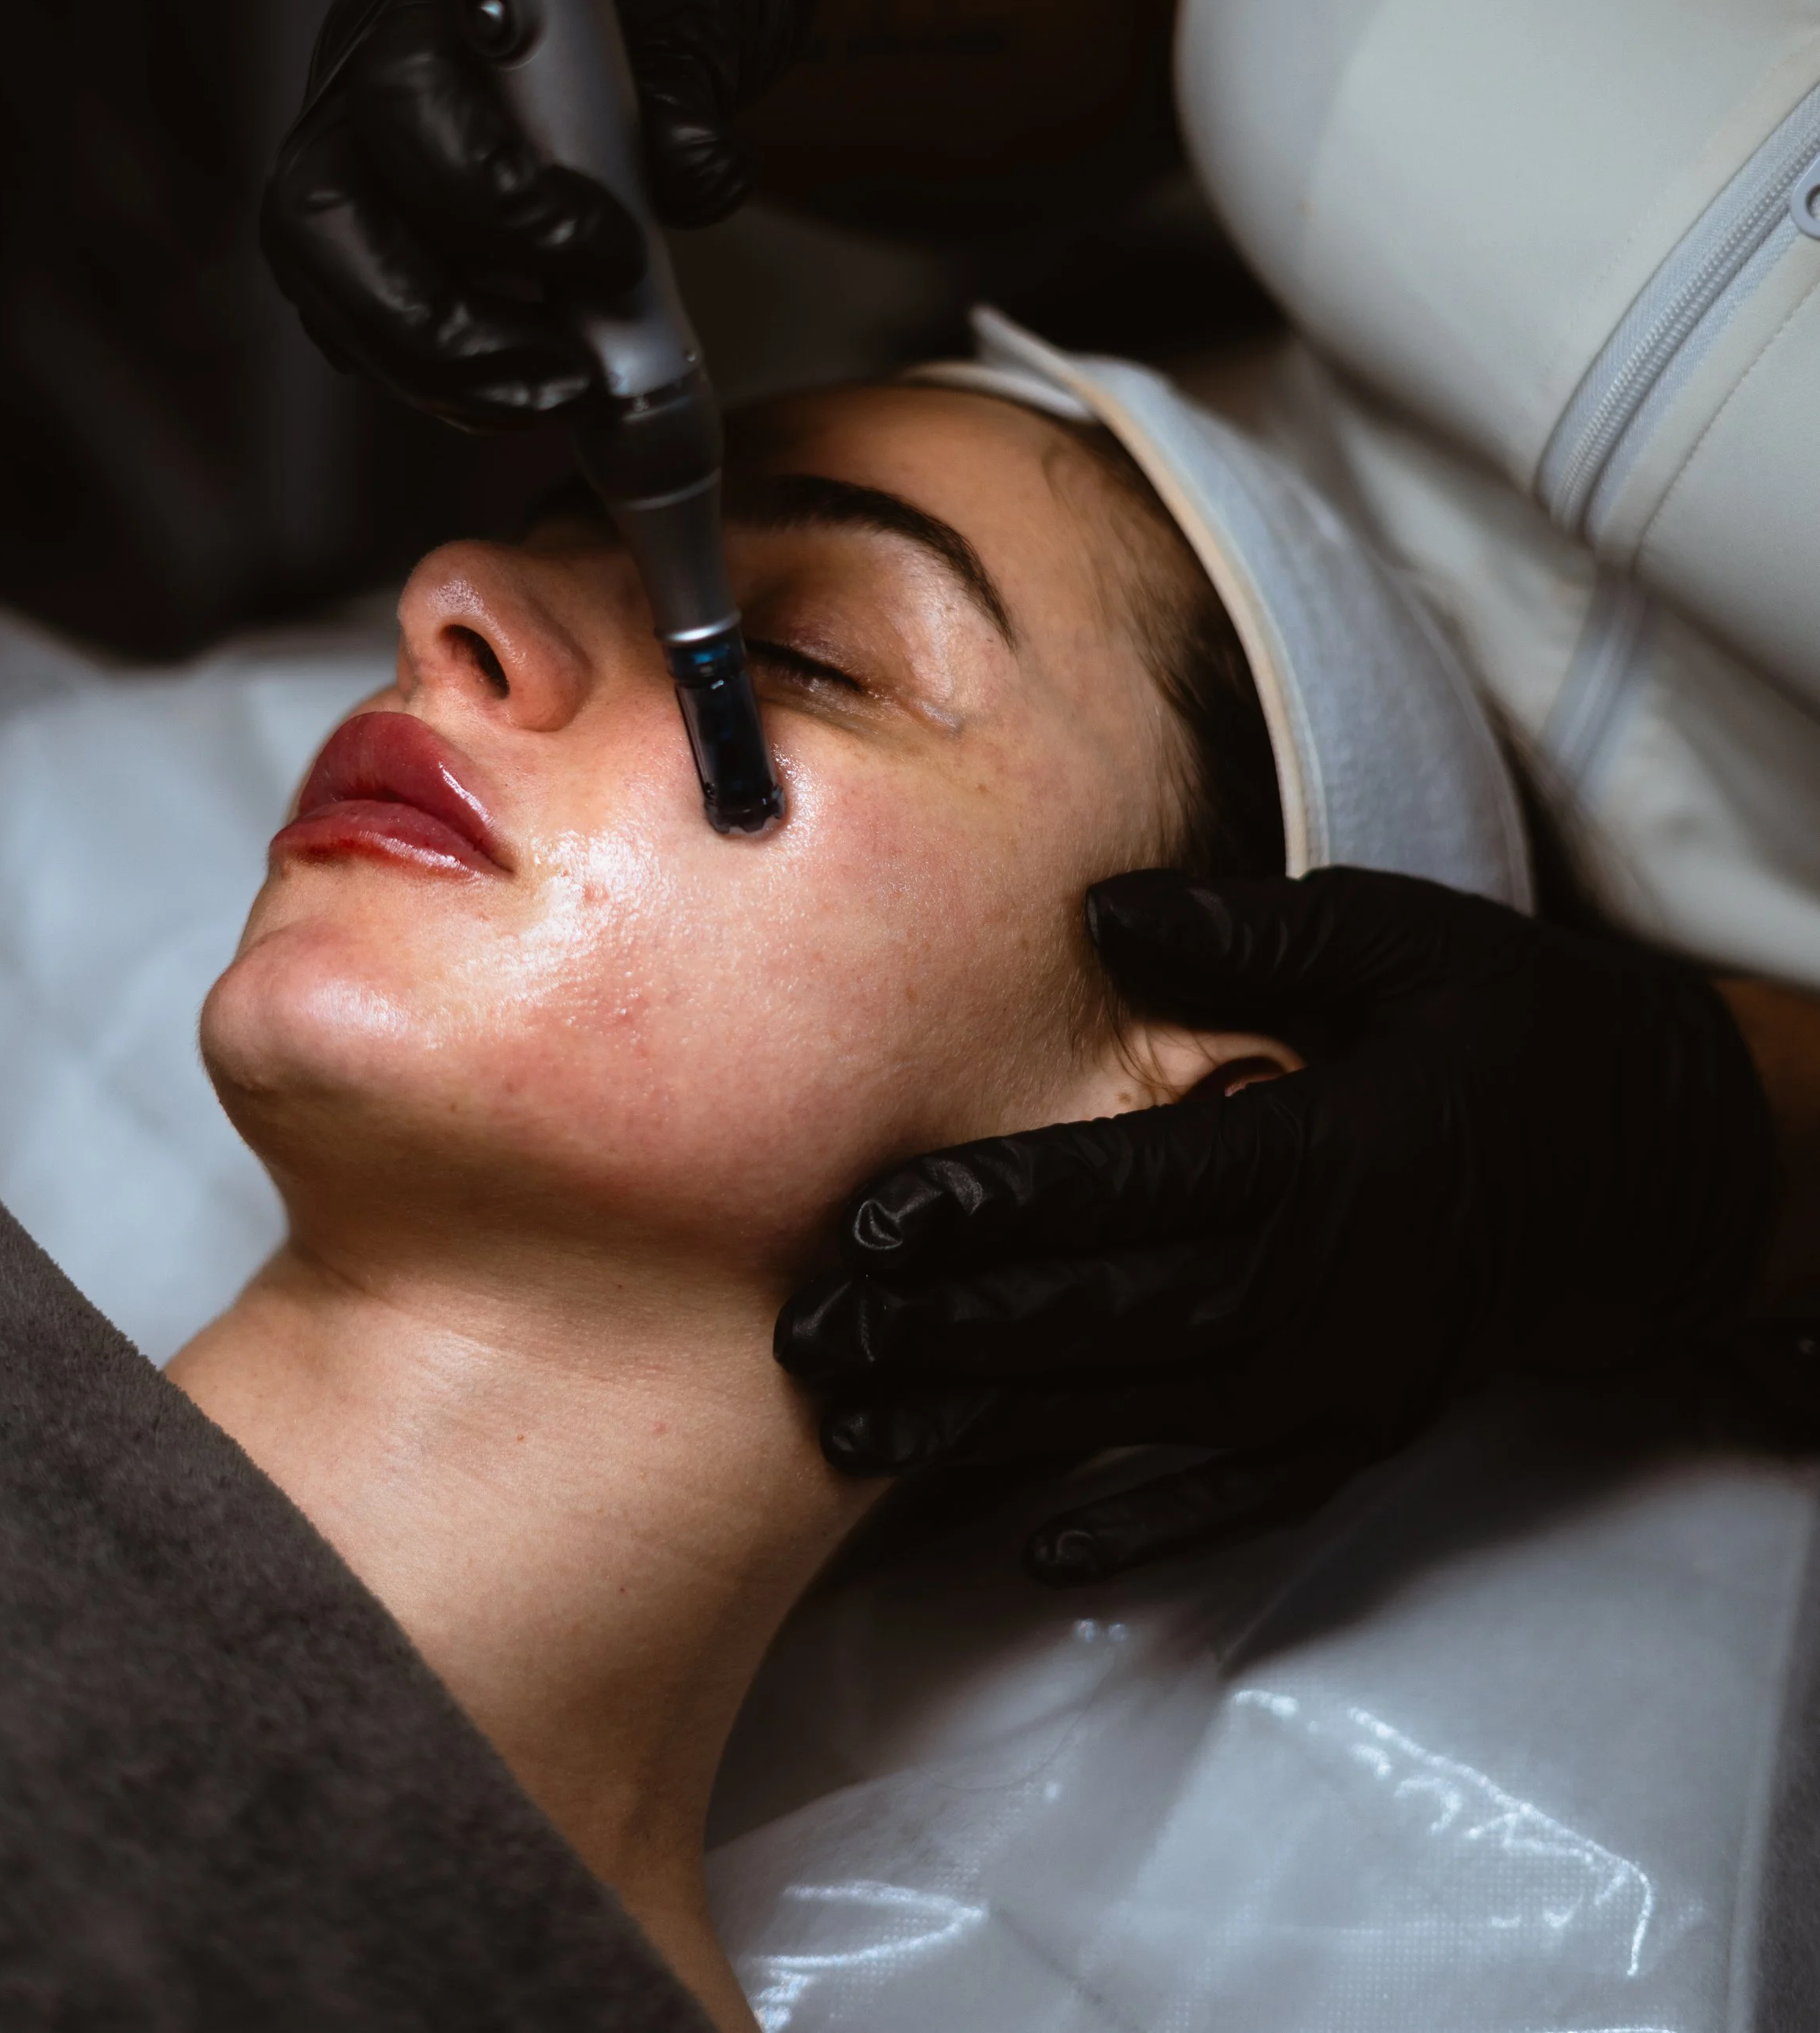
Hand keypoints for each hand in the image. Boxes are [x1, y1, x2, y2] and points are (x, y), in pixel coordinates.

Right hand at [259, 0, 826, 430]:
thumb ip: (690, 70)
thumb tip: (689, 166)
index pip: (402, 97)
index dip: (495, 197)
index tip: (610, 250)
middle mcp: (366, 72)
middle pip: (320, 218)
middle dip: (437, 322)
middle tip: (568, 372)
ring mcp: (365, 156)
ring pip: (332, 291)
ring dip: (444, 372)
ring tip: (565, 391)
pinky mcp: (392, 227)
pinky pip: (374, 327)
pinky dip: (452, 380)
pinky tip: (538, 386)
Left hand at [777, 868, 1774, 1583]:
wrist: (1666, 1166)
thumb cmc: (1523, 1033)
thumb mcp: (1403, 943)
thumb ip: (1248, 939)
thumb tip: (1097, 920)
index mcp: (1328, 1153)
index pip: (1127, 1190)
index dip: (990, 1210)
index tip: (870, 1223)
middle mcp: (1326, 1286)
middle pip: (1106, 1318)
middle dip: (947, 1334)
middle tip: (810, 1343)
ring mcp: (1348, 1376)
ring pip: (1143, 1414)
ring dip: (993, 1431)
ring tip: (856, 1437)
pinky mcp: (1369, 1427)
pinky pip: (1243, 1493)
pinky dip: (1142, 1529)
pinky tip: (1041, 1555)